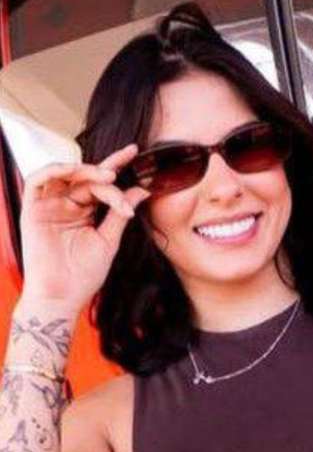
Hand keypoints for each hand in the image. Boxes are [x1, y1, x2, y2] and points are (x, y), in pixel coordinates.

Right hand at [18, 143, 150, 309]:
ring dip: (83, 170)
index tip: (137, 155)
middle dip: (105, 169)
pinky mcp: (32, 210)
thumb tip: (141, 189)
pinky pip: (37, 181)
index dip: (117, 167)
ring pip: (63, 175)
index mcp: (85, 212)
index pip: (101, 184)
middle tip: (122, 167)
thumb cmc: (84, 274)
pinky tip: (74, 170)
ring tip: (106, 175)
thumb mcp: (108, 240)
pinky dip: (54, 171)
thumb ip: (120, 213)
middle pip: (85, 178)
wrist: (62, 296)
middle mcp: (66, 205)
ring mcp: (48, 206)